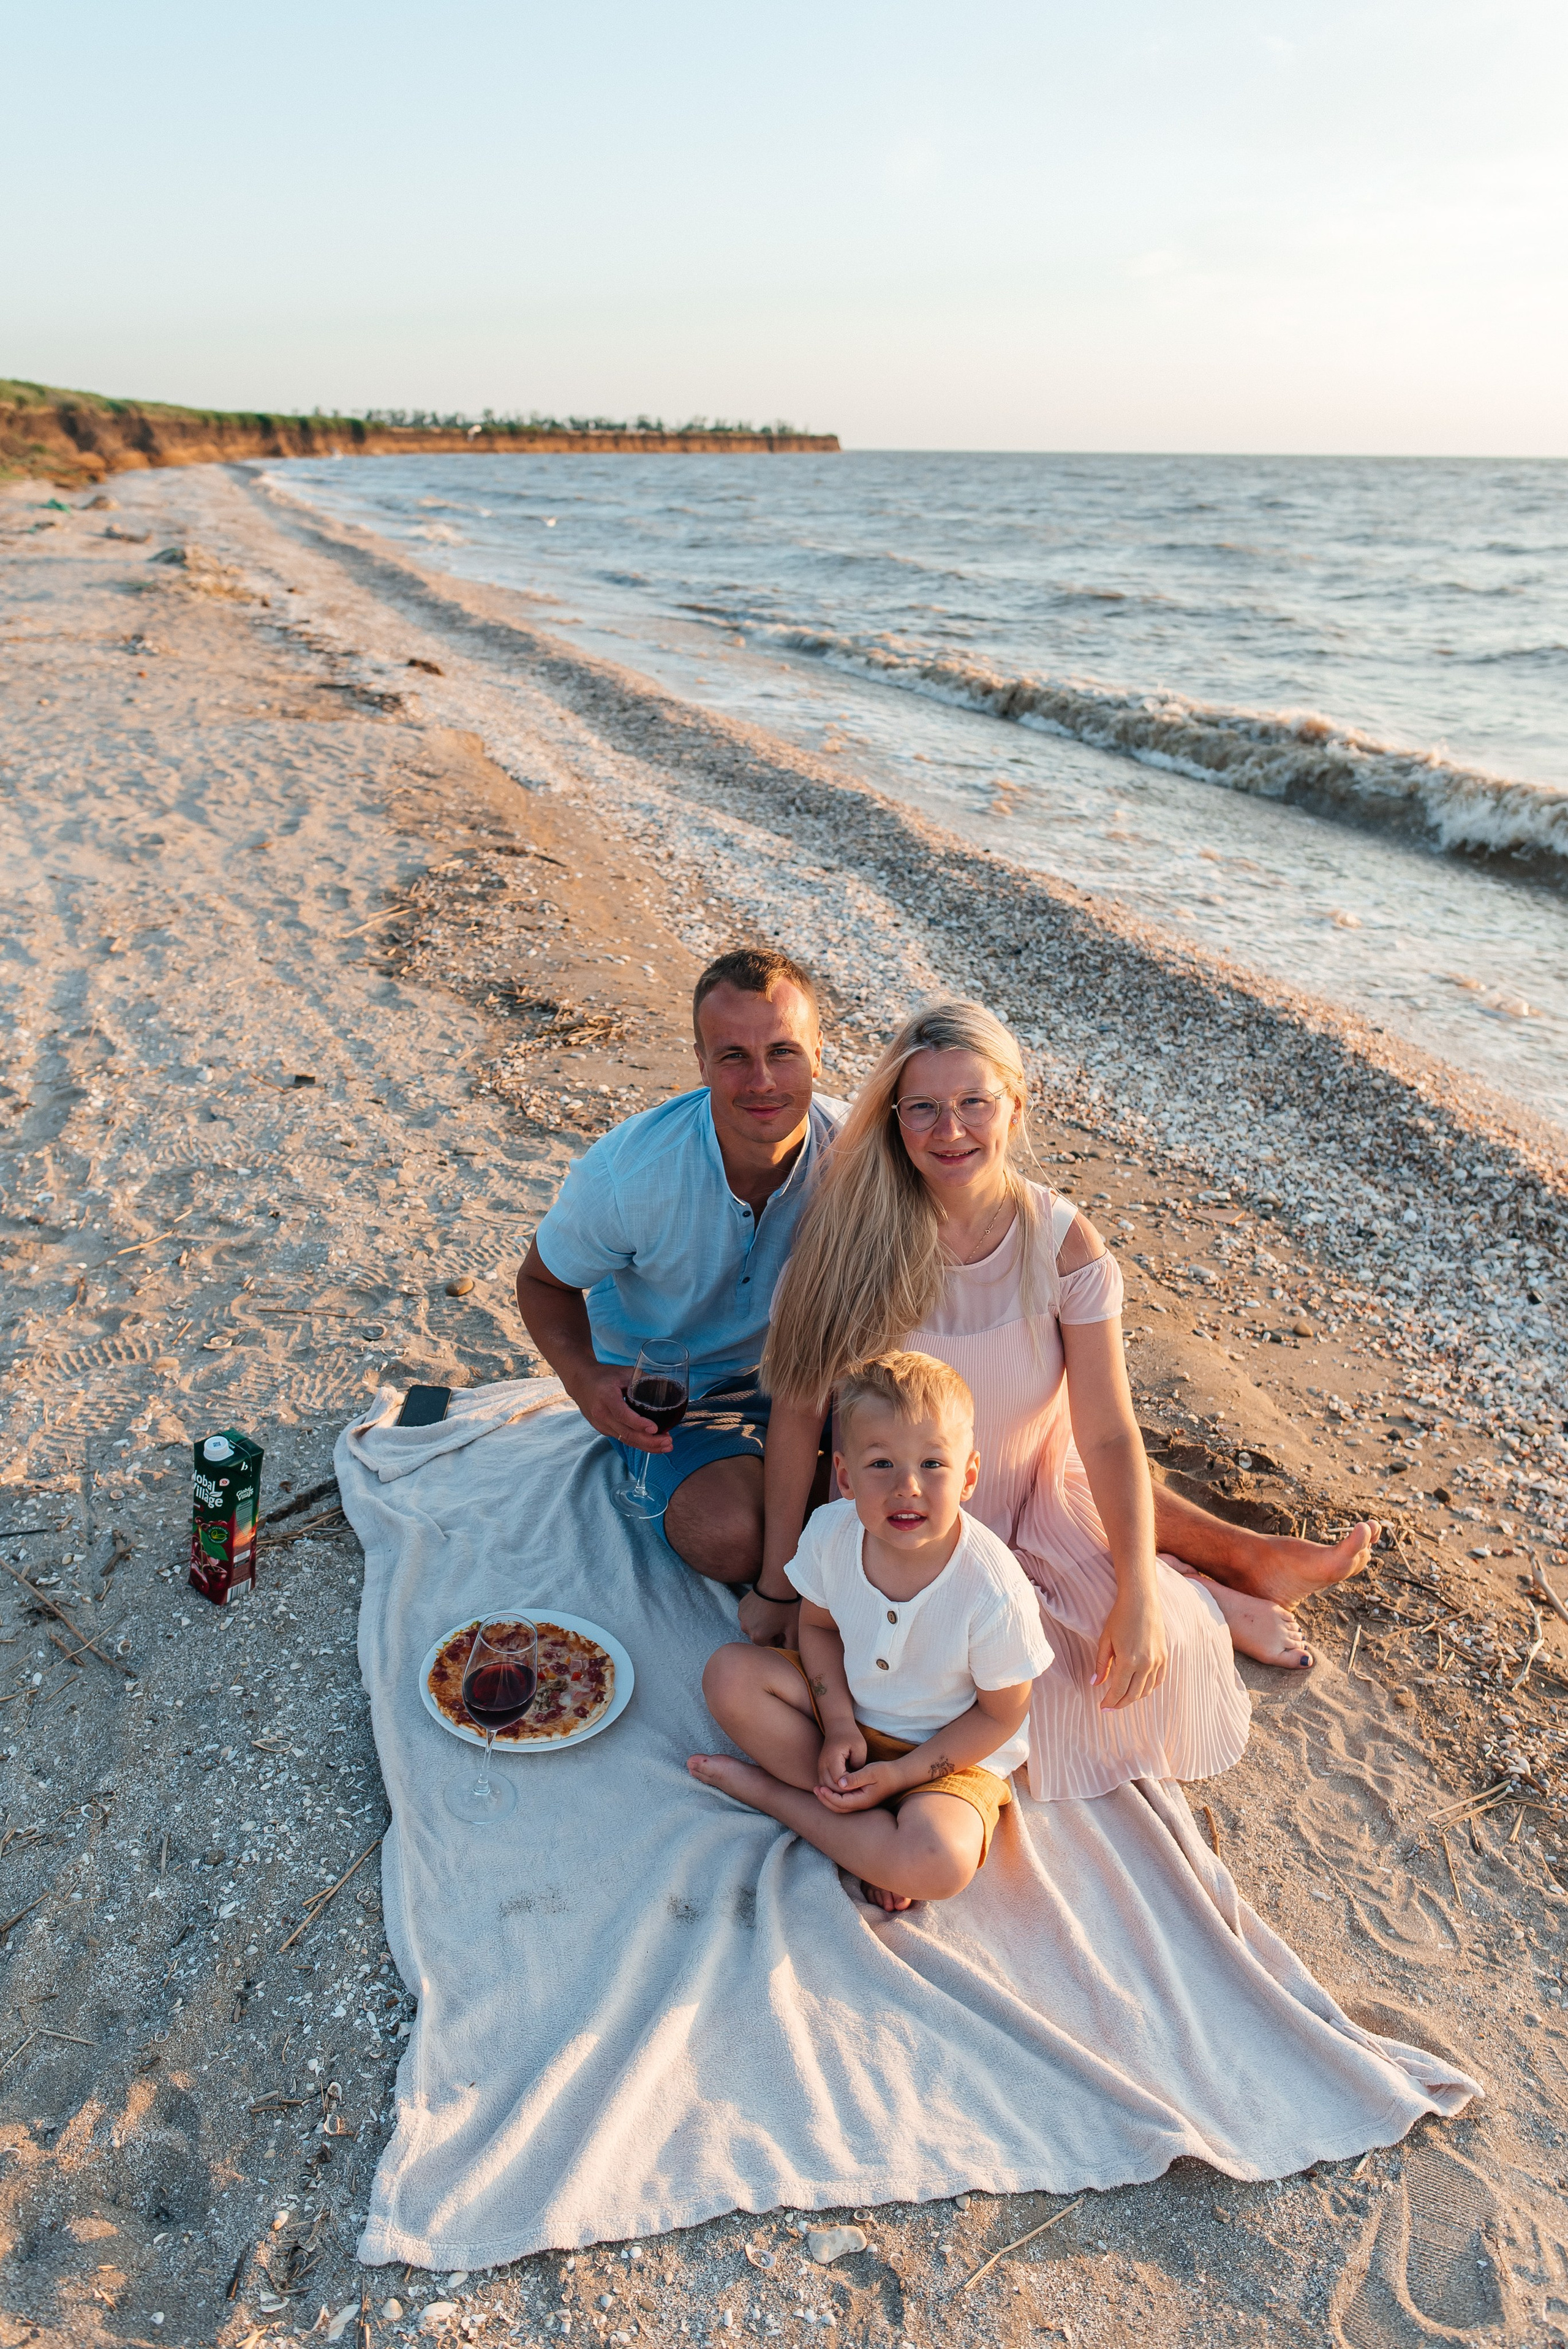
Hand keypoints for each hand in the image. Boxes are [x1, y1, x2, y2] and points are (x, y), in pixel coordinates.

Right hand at [571, 1363, 674, 1451]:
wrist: (580, 1381)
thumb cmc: (604, 1375)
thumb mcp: (624, 1372)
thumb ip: (644, 1379)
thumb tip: (667, 1387)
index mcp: (606, 1396)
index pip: (623, 1415)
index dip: (639, 1424)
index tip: (655, 1429)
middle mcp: (601, 1414)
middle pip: (626, 1433)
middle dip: (649, 1441)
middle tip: (668, 1442)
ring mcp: (600, 1424)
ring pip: (625, 1440)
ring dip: (647, 1446)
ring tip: (665, 1446)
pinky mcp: (603, 1429)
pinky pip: (622, 1438)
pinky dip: (638, 1442)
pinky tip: (652, 1442)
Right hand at [737, 1590, 797, 1647]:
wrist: (776, 1583)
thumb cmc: (786, 1607)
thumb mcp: (793, 1630)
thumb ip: (791, 1647)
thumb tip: (788, 1652)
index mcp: (758, 1638)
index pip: (770, 1645)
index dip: (779, 1637)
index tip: (784, 1626)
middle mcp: (746, 1629)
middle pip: (760, 1636)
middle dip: (769, 1631)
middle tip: (779, 1619)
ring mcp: (741, 1617)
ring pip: (754, 1626)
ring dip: (762, 1622)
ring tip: (772, 1612)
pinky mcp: (741, 1607)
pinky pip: (749, 1616)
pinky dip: (756, 1613)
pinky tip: (765, 1606)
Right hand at [814, 1726, 868, 1795]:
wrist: (838, 1726)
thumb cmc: (851, 1736)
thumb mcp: (860, 1747)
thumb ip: (859, 1764)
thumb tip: (855, 1780)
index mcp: (833, 1758)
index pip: (839, 1781)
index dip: (850, 1787)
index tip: (861, 1787)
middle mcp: (823, 1764)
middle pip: (830, 1787)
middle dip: (844, 1793)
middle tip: (858, 1793)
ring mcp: (820, 1767)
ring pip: (825, 1788)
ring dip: (837, 1792)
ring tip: (852, 1792)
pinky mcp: (821, 1769)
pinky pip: (824, 1784)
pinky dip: (833, 1789)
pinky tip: (845, 1788)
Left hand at [815, 1756, 901, 1811]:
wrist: (899, 1775)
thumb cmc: (885, 1772)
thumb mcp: (870, 1772)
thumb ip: (855, 1778)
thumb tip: (839, 1783)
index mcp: (863, 1800)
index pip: (840, 1803)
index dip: (828, 1796)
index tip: (820, 1787)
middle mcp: (861, 1805)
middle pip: (838, 1808)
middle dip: (825, 1800)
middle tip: (815, 1789)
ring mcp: (862, 1803)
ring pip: (841, 1807)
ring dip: (829, 1799)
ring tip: (819, 1789)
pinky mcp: (862, 1799)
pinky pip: (845, 1802)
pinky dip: (835, 1797)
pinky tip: (830, 1788)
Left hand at [1093, 1581, 1167, 1708]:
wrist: (1141, 1600)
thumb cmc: (1120, 1617)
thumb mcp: (1105, 1640)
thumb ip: (1101, 1664)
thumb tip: (1095, 1684)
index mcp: (1128, 1661)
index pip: (1118, 1690)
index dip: (1110, 1701)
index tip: (1102, 1707)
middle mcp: (1145, 1664)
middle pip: (1133, 1694)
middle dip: (1120, 1703)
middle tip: (1110, 1707)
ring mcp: (1157, 1661)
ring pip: (1146, 1690)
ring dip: (1134, 1697)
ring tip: (1123, 1698)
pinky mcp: (1165, 1656)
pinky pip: (1158, 1680)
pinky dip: (1149, 1688)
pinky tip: (1140, 1688)